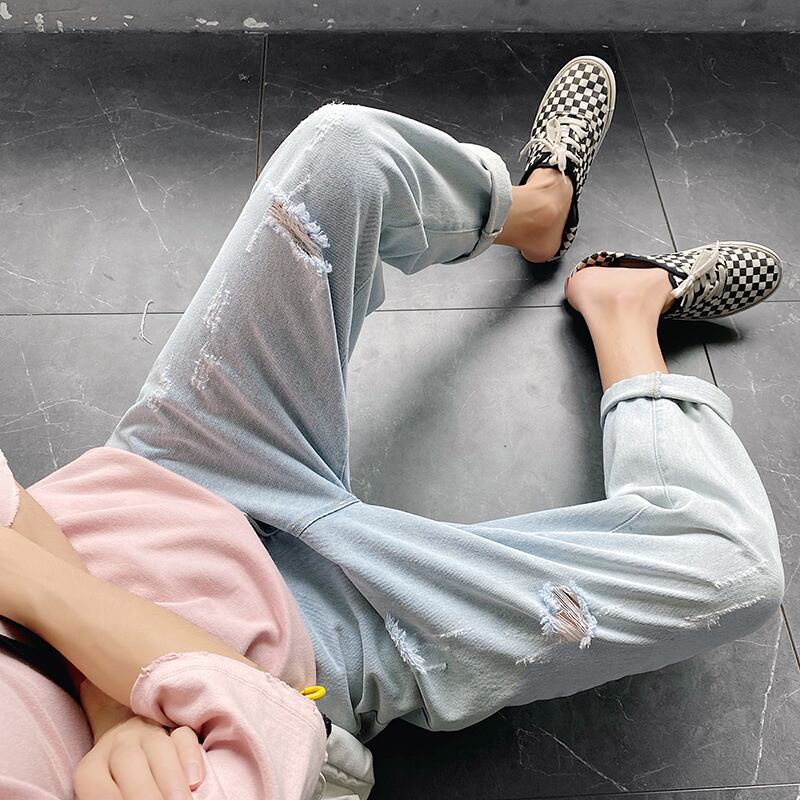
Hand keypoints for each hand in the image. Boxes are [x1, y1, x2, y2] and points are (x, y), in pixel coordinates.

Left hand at [73, 715, 205, 799]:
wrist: (119, 737)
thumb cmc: (109, 782)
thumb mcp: (100, 790)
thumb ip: (107, 797)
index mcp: (91, 768)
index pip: (97, 787)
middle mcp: (119, 745)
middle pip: (128, 761)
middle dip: (143, 791)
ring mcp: (148, 732)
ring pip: (159, 748)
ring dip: (171, 779)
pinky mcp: (174, 727)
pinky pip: (184, 735)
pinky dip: (190, 757)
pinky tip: (195, 780)